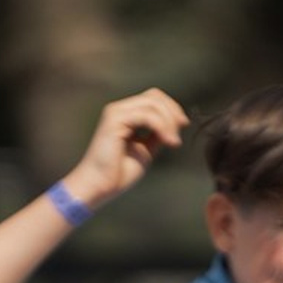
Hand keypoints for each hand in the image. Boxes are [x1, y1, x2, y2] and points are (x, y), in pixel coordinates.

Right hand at [59, 88, 189, 210]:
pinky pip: (146, 115)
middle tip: (182, 129)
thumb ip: (157, 135)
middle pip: (154, 96)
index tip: (183, 125)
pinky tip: (168, 141)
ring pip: (152, 104)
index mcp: (124, 115)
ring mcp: (115, 113)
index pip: (152, 99)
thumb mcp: (145, 151)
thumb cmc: (117, 174)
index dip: (170, 108)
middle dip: (172, 111)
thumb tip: (174, 125)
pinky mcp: (115, 120)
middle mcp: (118, 110)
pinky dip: (161, 126)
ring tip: (173, 142)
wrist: (99, 187)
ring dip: (169, 121)